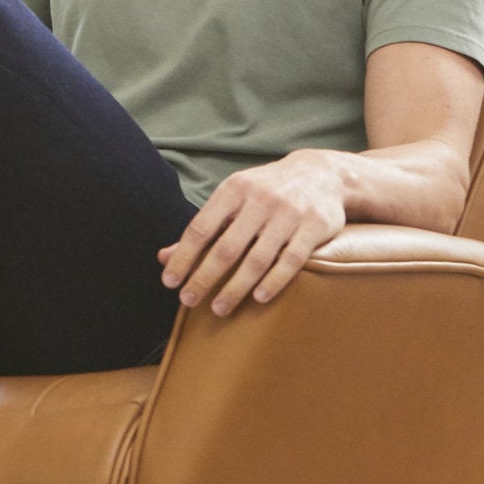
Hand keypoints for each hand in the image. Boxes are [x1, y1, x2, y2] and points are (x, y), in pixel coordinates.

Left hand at [157, 151, 348, 316]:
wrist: (321, 174)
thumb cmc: (265, 193)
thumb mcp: (233, 201)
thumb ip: (202, 230)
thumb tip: (162, 258)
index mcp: (233, 190)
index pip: (201, 229)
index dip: (183, 257)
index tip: (169, 282)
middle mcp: (260, 199)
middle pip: (225, 248)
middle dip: (203, 278)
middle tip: (188, 301)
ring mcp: (288, 213)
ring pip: (257, 258)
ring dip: (235, 288)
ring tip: (219, 308)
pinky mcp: (314, 226)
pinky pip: (291, 260)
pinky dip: (273, 282)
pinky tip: (258, 299)